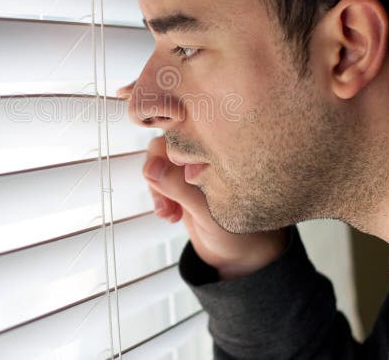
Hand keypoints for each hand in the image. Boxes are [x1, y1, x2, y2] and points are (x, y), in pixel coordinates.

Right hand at [141, 136, 287, 279]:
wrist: (238, 257)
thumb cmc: (236, 232)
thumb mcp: (206, 211)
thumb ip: (178, 187)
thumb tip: (150, 168)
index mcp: (218, 154)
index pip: (185, 131)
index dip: (167, 147)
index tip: (157, 173)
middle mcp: (203, 157)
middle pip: (166, 144)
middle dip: (157, 170)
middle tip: (161, 198)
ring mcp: (191, 170)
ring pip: (158, 162)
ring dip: (156, 187)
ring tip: (167, 214)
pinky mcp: (182, 184)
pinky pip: (159, 180)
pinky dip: (158, 196)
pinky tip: (170, 216)